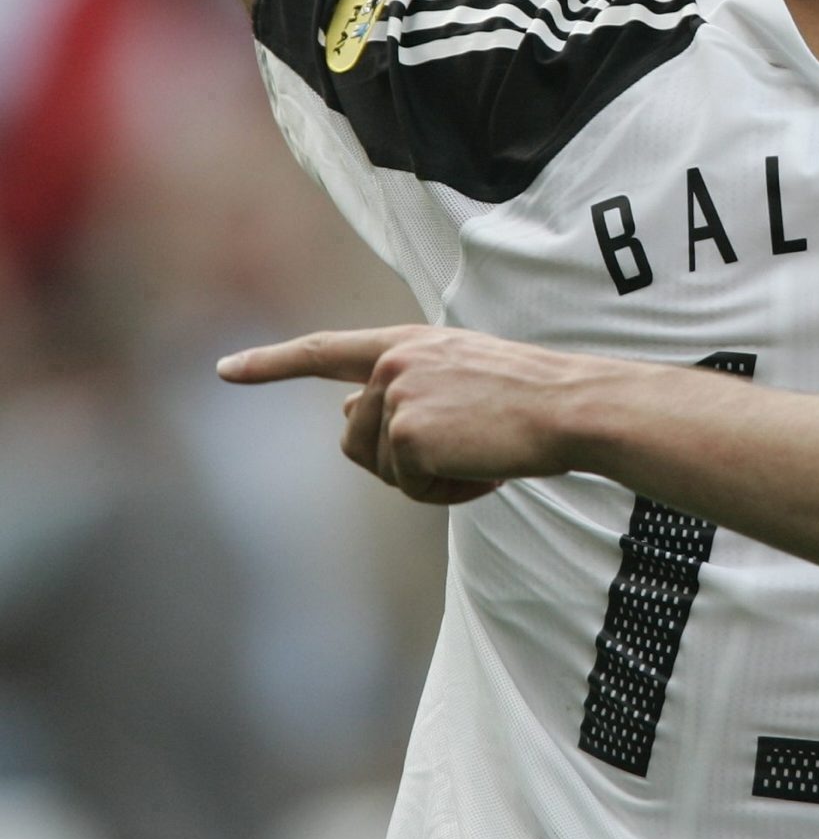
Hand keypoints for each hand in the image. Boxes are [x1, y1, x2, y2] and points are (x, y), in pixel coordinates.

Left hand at [218, 325, 593, 503]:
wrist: (571, 406)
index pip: (326, 351)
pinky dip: (448, 493)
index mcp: (408, 344)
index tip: (226, 369)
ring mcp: (397, 395)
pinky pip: (411, 487)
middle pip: (356, 439)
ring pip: (383, 468)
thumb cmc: (533, 398)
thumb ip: (401, 391)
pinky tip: (484, 470)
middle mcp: (394, 363)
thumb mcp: (461, 378)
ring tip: (483, 457)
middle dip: (401, 462)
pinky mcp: (407, 432)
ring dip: (431, 479)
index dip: (273, 362)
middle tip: (466, 452)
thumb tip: (344, 413)